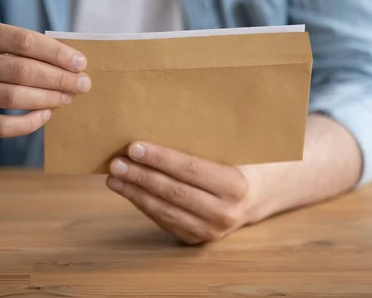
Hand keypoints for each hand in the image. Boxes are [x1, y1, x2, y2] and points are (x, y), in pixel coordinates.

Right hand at [0, 20, 90, 137]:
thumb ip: (24, 49)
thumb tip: (73, 64)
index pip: (24, 41)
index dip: (57, 53)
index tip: (81, 63)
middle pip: (22, 71)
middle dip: (59, 78)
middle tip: (83, 84)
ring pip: (15, 98)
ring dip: (49, 99)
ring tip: (67, 97)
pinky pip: (4, 126)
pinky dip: (30, 122)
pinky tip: (46, 115)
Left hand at [106, 142, 254, 244]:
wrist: (256, 197)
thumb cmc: (238, 163)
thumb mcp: (230, 151)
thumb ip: (200, 145)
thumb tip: (153, 131)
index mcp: (235, 185)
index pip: (189, 170)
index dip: (160, 159)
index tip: (134, 148)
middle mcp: (224, 212)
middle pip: (173, 192)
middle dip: (140, 177)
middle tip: (116, 163)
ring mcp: (210, 231)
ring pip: (164, 210)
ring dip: (135, 193)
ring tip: (114, 177)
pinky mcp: (195, 239)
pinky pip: (163, 220)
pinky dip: (143, 204)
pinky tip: (128, 190)